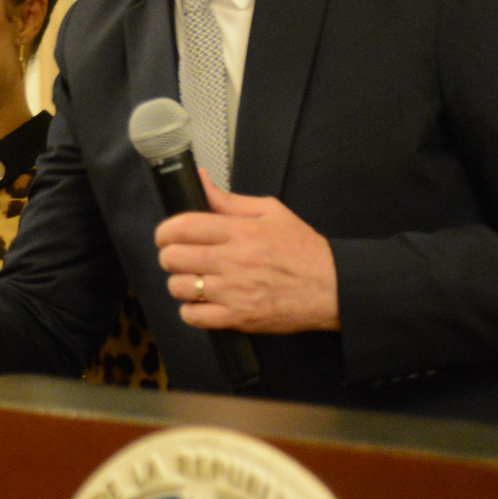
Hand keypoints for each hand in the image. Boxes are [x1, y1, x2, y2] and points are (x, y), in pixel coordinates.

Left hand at [156, 171, 339, 332]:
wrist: (332, 288)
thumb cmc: (303, 250)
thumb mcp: (271, 212)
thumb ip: (229, 200)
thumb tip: (201, 180)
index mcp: (240, 232)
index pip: (182, 227)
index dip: (165, 232)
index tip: (166, 236)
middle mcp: (233, 261)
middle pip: (173, 258)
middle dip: (170, 257)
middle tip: (180, 259)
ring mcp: (234, 292)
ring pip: (179, 288)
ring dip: (180, 284)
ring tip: (195, 281)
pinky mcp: (237, 318)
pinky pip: (193, 317)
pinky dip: (191, 311)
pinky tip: (203, 303)